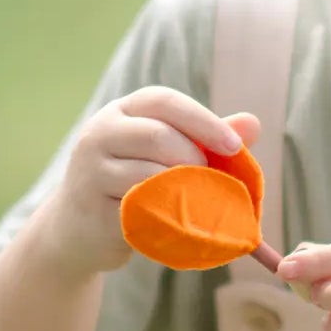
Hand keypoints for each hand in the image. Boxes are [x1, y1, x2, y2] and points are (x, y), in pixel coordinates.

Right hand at [40, 88, 259, 279]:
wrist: (77, 230)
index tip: (234, 145)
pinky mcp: (92, 210)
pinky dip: (166, 216)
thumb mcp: (163, 154)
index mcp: (120, 112)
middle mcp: (99, 133)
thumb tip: (253, 123)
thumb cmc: (130, 183)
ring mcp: (90, 172)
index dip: (202, 120)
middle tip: (211, 181)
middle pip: (155, 135)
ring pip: (147, 175)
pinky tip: (178, 222)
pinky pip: (138, 210)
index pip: (162, 100)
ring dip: (183, 190)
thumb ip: (204, 138)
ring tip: (198, 202)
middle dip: (193, 158)